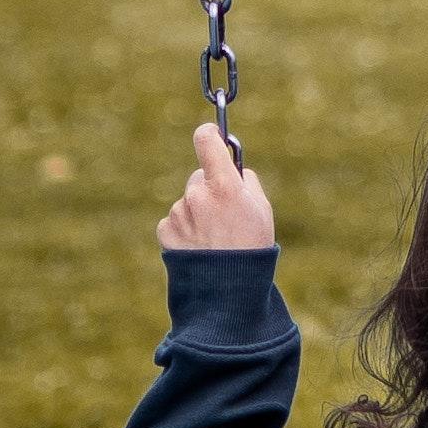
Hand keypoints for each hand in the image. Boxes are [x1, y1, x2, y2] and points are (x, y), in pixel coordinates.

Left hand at [158, 121, 277, 253]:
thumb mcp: (261, 209)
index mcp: (224, 185)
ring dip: (197, 212)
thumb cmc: (252, 248)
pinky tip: (199, 246)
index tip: (211, 136)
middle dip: (208, 188)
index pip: (205, 140)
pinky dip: (185, 229)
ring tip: (214, 239)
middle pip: (198, 177)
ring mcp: (179, 213)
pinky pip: (176, 220)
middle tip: (224, 214)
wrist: (228, 292)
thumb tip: (234, 168)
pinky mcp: (166, 231)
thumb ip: (246, 181)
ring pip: (187, 201)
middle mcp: (197, 195)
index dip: (208, 135)